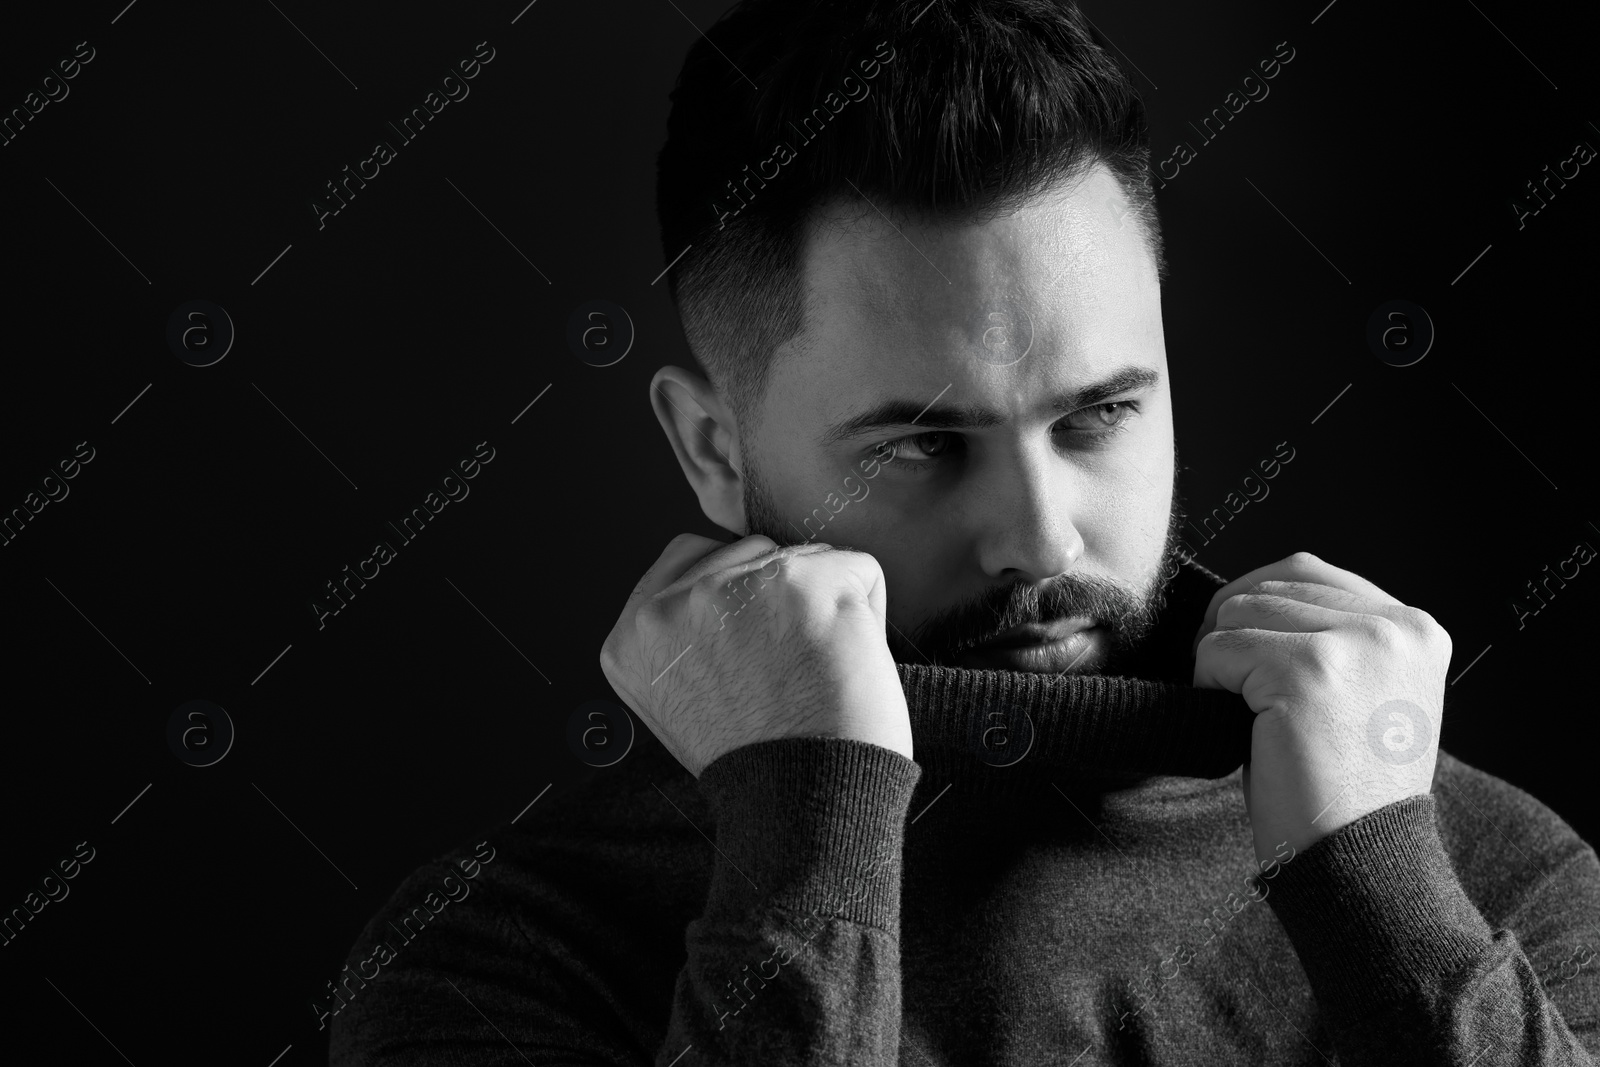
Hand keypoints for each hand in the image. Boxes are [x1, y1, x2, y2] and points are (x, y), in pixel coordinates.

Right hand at [600, 533, 911, 776]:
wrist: (804, 810)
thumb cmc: (759, 765)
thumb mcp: (679, 700)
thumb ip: (685, 635)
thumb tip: (729, 584)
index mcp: (632, 636)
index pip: (688, 555)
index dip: (734, 595)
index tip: (751, 648)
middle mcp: (673, 604)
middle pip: (748, 550)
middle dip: (776, 596)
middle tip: (785, 668)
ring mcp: (737, 588)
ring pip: (802, 555)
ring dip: (820, 602)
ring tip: (813, 669)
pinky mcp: (804, 584)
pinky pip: (858, 568)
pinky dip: (868, 611)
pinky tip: (848, 661)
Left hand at [1191, 552, 1450, 864]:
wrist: (1361, 867)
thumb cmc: (1344, 789)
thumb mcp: (1360, 695)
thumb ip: (1329, 636)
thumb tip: (1241, 596)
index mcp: (1416, 628)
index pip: (1305, 572)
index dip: (1255, 610)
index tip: (1248, 663)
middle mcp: (1397, 626)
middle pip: (1268, 585)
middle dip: (1234, 634)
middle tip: (1239, 695)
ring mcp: (1357, 644)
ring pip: (1238, 612)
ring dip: (1221, 663)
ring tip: (1248, 717)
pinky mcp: (1310, 671)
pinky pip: (1218, 651)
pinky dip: (1207, 688)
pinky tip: (1240, 729)